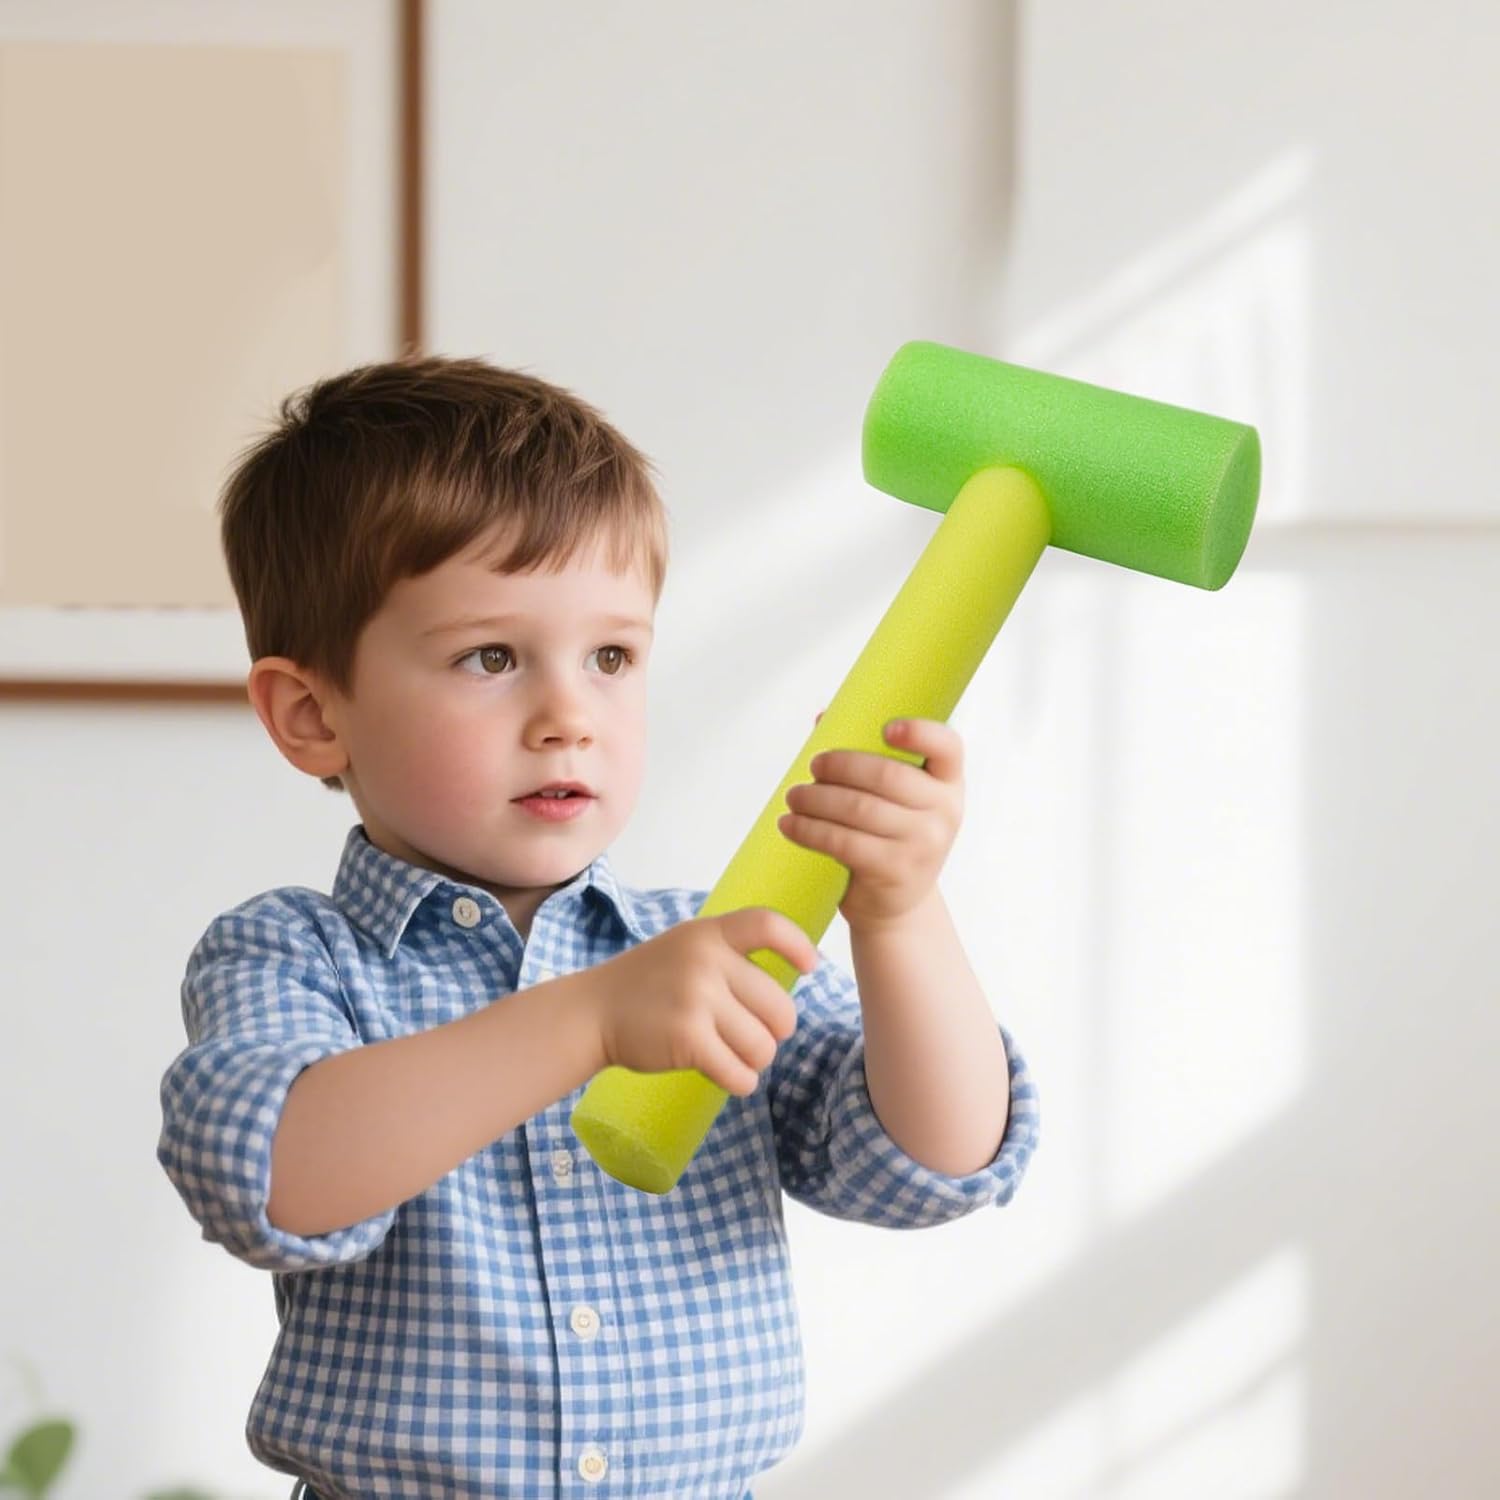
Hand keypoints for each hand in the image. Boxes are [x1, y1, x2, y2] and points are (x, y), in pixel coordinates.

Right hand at [586, 906, 817, 1096]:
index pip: (767, 925)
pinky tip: (726, 1074)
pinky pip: (741, 1073)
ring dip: (755, 1060)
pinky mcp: (688, 1039)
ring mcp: (696, 1000)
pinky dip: (739, 1081)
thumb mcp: (686, 947)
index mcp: (709, 934)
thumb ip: (728, 952)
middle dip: (774, 1031)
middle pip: (779, 1008)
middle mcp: (706, 961)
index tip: (810, 967)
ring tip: (733, 1055)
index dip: (798, 946)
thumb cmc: (648, 983)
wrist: (592, 1012)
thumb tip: (794, 970)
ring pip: (763, 1046)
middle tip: (753, 1036)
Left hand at [778, 711, 964, 931]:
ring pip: (859, 808)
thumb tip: (824, 717)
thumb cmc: (890, 837)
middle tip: (813, 766)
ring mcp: (924, 844)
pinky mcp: (895, 871)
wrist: (897, 904)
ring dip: (816, 798)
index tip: (886, 728)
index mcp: (948, 782)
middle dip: (840, 766)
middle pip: (887, 775)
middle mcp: (944, 811)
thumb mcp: (895, 799)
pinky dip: (810, 830)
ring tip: (793, 796)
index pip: (947, 747)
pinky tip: (790, 825)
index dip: (920, 733)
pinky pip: (844, 842)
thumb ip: (868, 757)